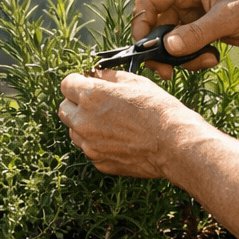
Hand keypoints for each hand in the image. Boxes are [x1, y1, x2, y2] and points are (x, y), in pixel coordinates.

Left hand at [58, 69, 205, 178]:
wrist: (174, 144)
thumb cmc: (158, 110)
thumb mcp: (134, 81)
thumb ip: (108, 76)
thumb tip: (96, 75)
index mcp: (90, 96)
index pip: (66, 84)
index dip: (78, 82)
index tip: (88, 83)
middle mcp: (83, 122)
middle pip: (64, 109)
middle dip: (76, 103)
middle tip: (96, 102)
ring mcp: (90, 146)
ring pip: (74, 131)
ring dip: (84, 124)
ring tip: (111, 122)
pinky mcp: (100, 163)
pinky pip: (90, 149)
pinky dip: (98, 143)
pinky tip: (119, 139)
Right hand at [132, 0, 238, 78]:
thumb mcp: (229, 18)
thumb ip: (197, 33)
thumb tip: (167, 48)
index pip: (149, 1)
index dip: (142, 24)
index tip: (146, 49)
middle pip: (156, 25)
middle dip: (161, 49)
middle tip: (167, 71)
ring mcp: (194, 15)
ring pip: (171, 41)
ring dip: (181, 57)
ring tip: (205, 61)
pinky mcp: (204, 30)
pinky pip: (186, 48)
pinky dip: (194, 58)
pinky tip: (214, 58)